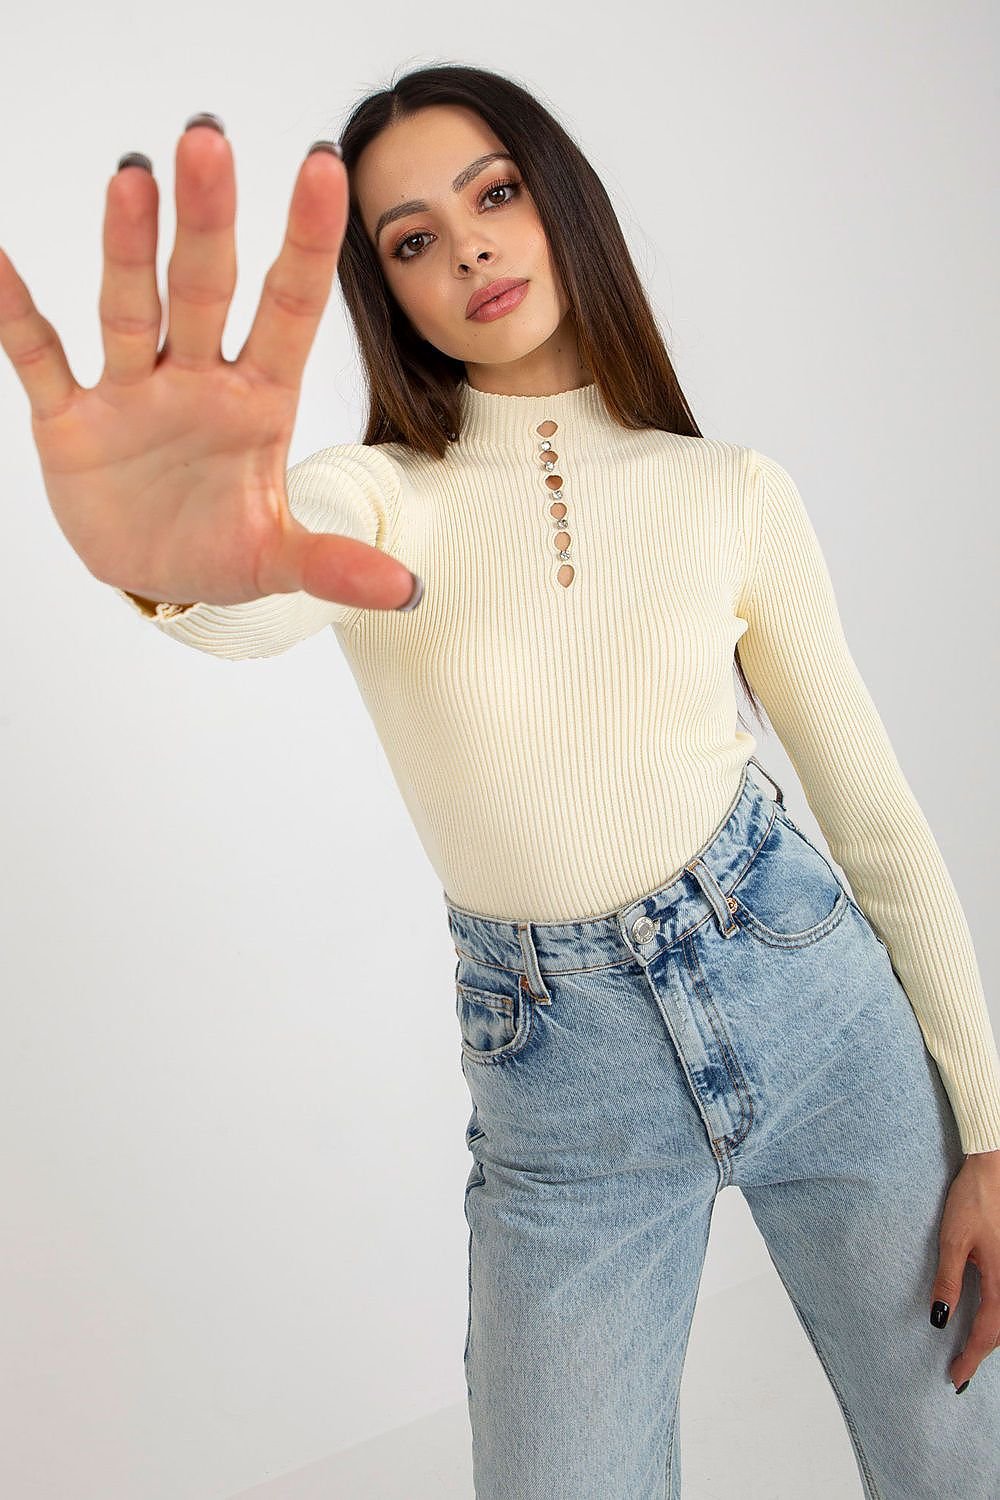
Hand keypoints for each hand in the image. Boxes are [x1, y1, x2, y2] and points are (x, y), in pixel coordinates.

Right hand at [0, 120, 414, 611]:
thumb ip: (335, 565)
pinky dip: (15, 313)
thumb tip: (407, 592)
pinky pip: (38, 356)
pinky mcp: (71, 420)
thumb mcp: (281, 561)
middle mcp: (196, 380)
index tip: (323, 168)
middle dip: (206, 221)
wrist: (156, 576)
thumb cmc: (223, 548)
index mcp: (259, 401)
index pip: (289, 309)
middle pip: (204, 289)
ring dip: (127, 247)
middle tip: (208, 138)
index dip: (306, 244)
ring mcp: (132, 394)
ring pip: (129, 307)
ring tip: (132, 176)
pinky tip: (0, 262)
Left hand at [930, 1149, 999, 1390]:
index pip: (988, 1333)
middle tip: (961, 1371)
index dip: (971, 1358)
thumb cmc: (975, 1199)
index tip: (955, 1377)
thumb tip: (940, 1318)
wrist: (995, 1167)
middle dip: (983, 1353)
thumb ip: (948, 1280)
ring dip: (994, 1337)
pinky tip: (990, 1320)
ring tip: (973, 1351)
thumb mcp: (953, 1239)